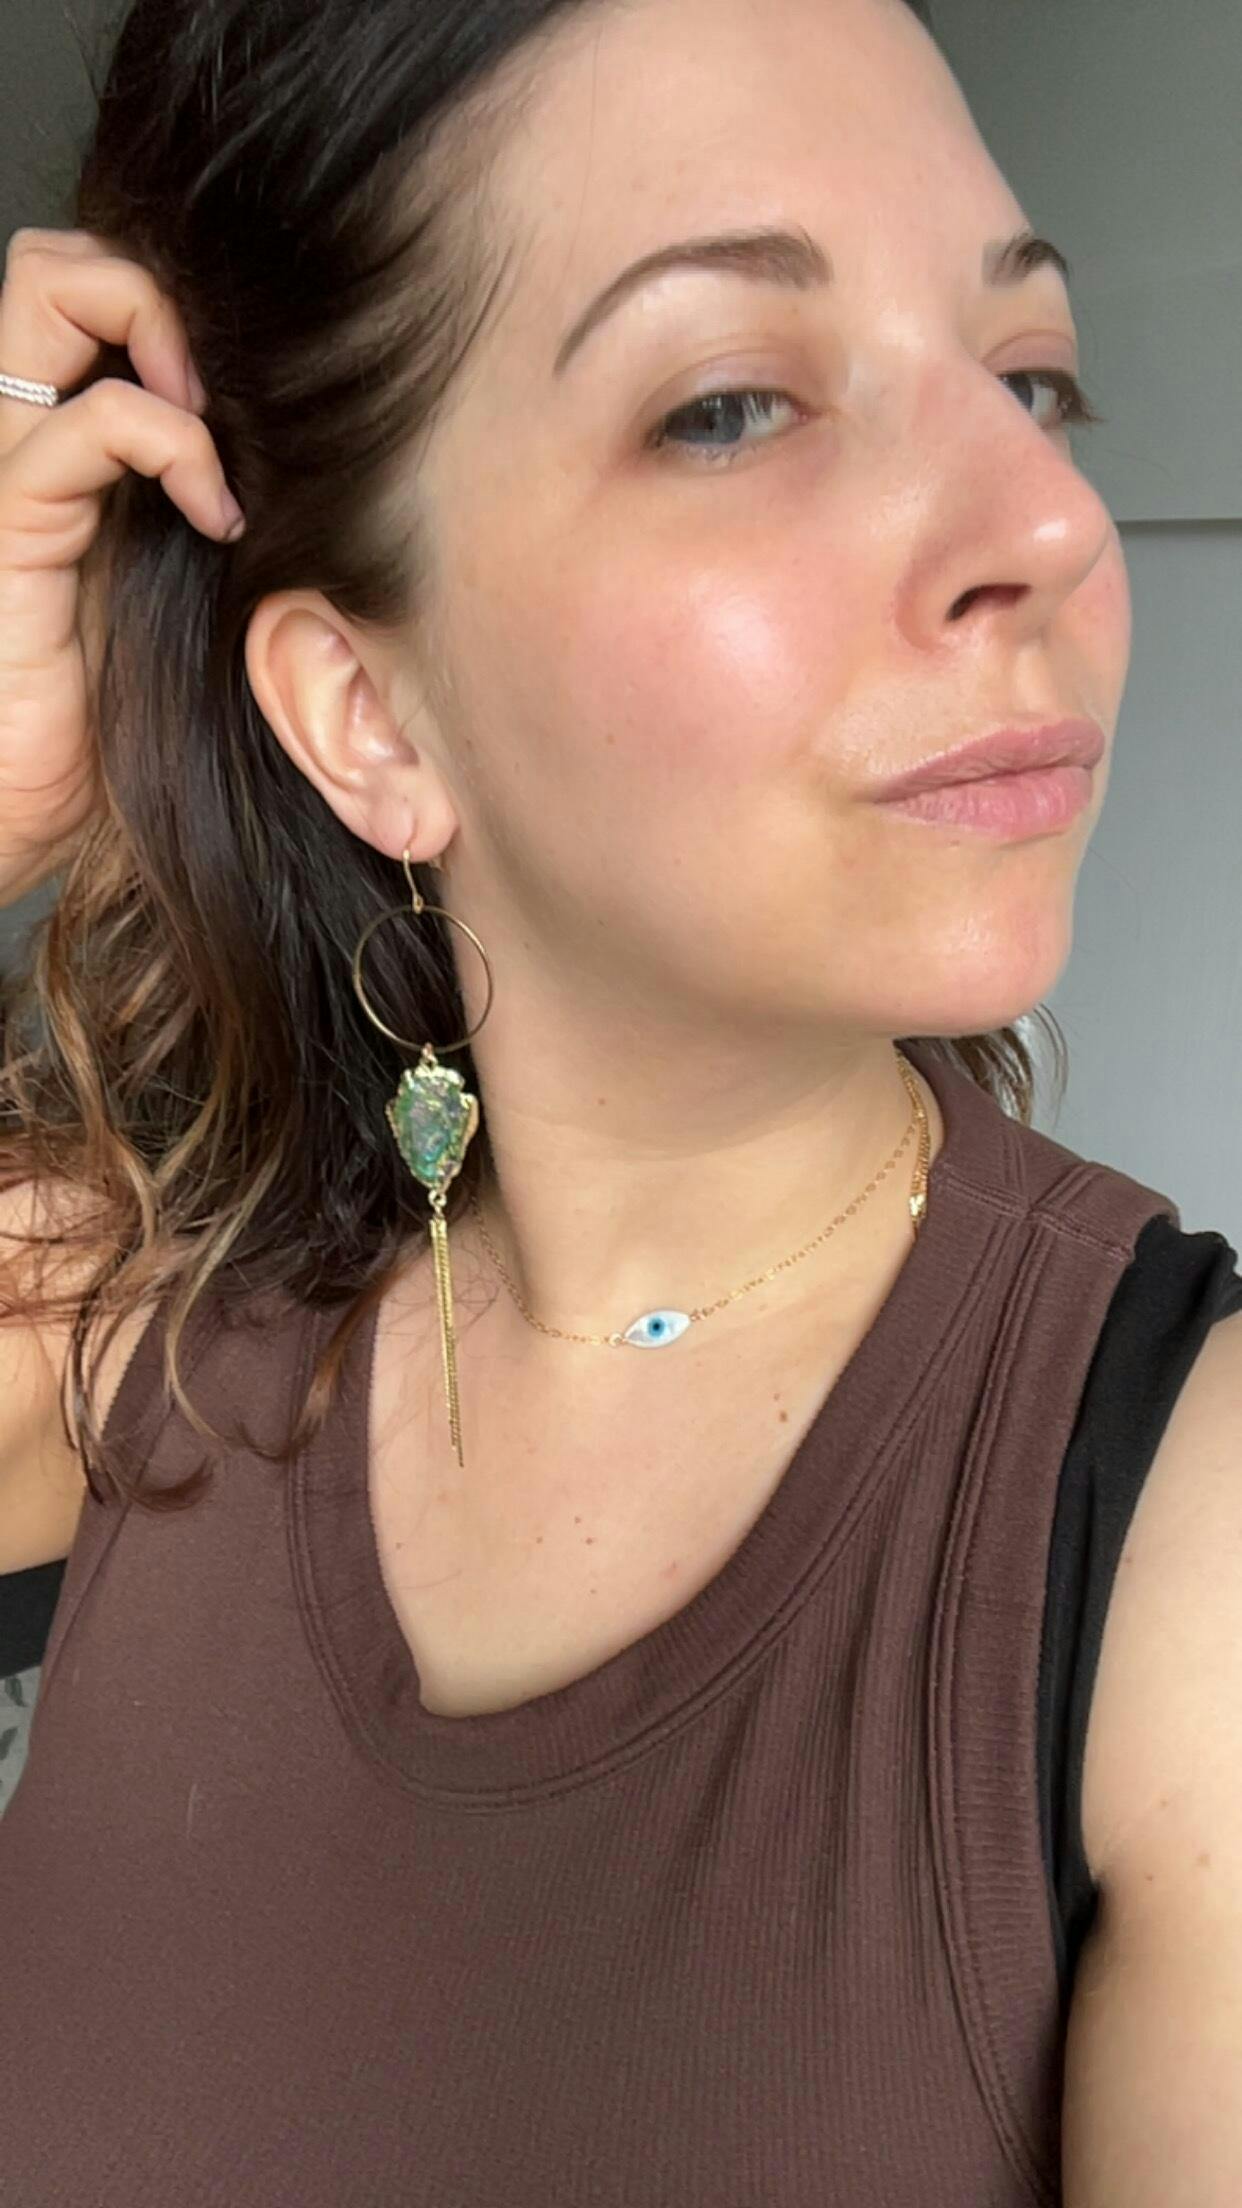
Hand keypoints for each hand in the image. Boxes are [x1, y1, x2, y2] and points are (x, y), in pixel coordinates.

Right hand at [0, 227, 244, 902]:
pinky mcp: (9, 520)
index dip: (181, 302)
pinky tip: (219, 518)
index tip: (266, 390)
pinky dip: (173, 444)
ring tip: (218, 431)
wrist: (25, 812)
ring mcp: (11, 466)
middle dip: (156, 284)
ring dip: (156, 325)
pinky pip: (89, 420)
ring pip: (50, 282)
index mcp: (70, 445)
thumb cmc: (121, 722)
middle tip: (228, 386)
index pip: (101, 288)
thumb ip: (244, 517)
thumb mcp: (205, 597)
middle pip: (61, 255)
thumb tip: (369, 473)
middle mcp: (28, 433)